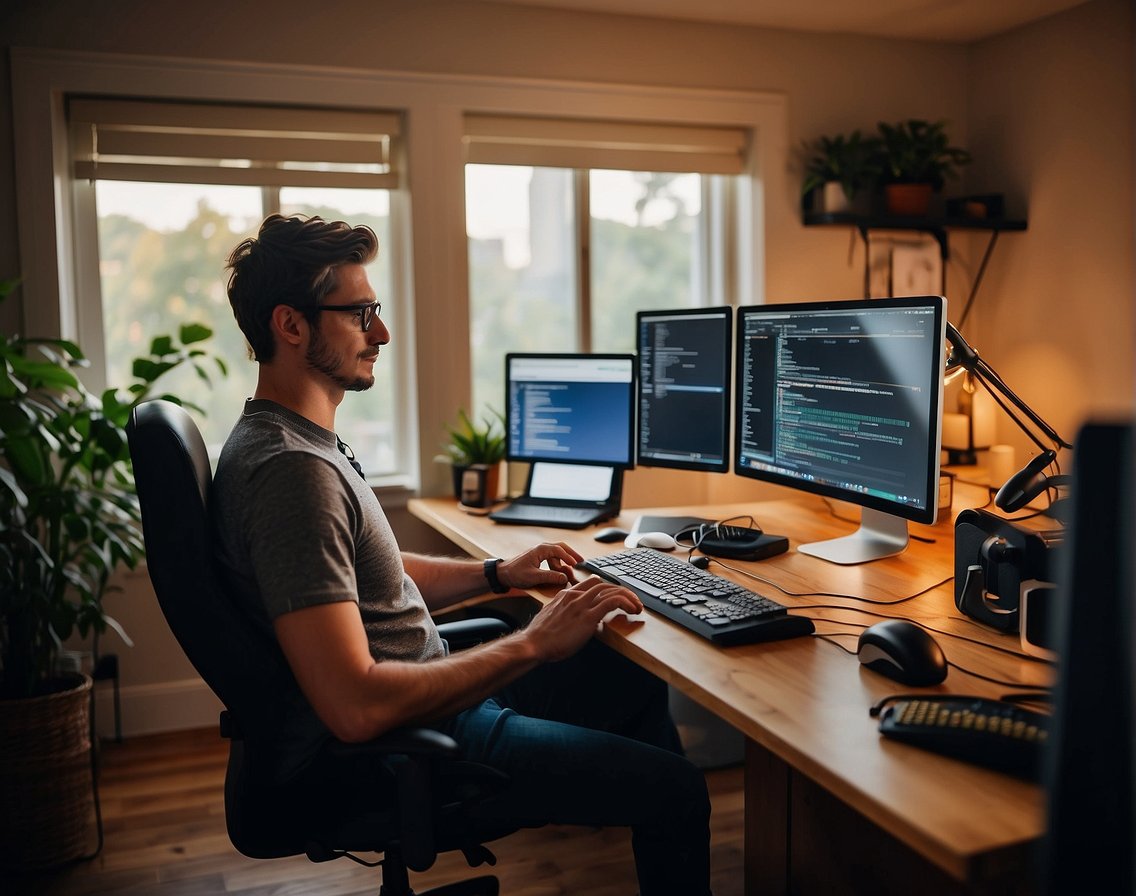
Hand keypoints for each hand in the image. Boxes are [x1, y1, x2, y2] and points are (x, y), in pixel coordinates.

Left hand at [497, 542, 584, 590]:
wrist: (502, 573)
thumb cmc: (515, 573)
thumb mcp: (533, 577)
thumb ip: (550, 577)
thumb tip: (564, 577)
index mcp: (540, 550)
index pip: (560, 550)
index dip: (569, 557)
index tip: (576, 564)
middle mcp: (541, 548)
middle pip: (561, 547)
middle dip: (571, 553)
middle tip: (581, 560)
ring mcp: (539, 552)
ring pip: (557, 552)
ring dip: (564, 560)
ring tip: (570, 569)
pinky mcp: (538, 557)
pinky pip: (552, 557)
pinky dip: (558, 563)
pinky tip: (559, 571)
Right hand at [522, 576, 643, 662]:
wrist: (533, 644)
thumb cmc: (540, 637)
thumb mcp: (552, 618)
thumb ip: (565, 613)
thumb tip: (577, 619)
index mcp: (566, 594)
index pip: (592, 584)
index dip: (608, 589)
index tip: (618, 597)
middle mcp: (575, 596)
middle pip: (604, 584)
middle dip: (622, 591)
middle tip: (633, 601)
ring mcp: (581, 605)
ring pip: (611, 590)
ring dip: (629, 597)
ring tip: (637, 607)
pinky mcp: (588, 616)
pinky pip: (612, 602)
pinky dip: (626, 602)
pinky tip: (632, 609)